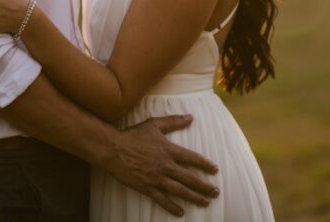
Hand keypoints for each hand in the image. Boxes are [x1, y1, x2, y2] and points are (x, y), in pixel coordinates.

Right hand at [105, 115, 219, 215]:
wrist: (113, 149)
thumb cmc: (134, 135)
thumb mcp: (155, 124)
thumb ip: (174, 121)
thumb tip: (191, 117)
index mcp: (170, 150)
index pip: (193, 159)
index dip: (205, 165)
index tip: (215, 170)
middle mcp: (166, 166)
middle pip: (190, 178)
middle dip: (204, 186)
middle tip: (216, 192)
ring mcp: (156, 178)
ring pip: (180, 190)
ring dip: (194, 197)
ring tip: (206, 202)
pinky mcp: (146, 187)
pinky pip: (162, 199)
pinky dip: (172, 207)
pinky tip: (181, 212)